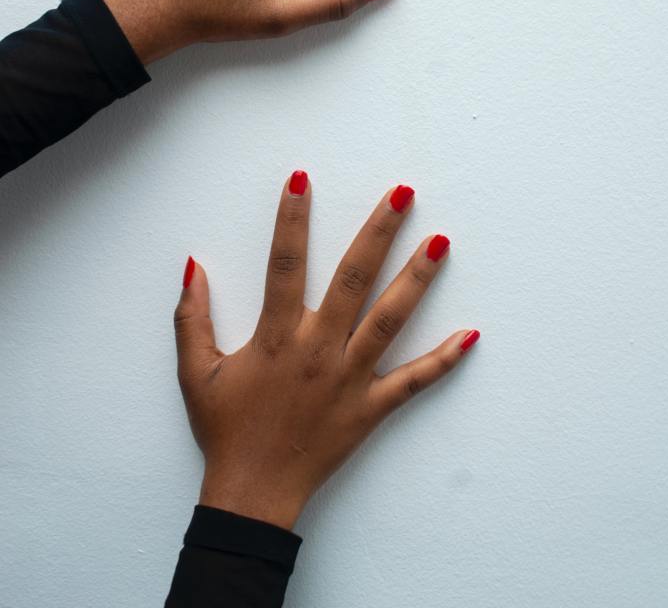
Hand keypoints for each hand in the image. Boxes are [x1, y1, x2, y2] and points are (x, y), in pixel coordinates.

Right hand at [174, 171, 479, 529]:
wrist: (252, 494)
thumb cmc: (224, 430)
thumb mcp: (195, 373)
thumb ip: (192, 318)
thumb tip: (192, 267)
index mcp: (276, 337)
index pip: (284, 264)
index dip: (291, 220)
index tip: (301, 179)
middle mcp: (319, 349)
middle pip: (353, 279)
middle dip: (378, 232)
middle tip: (402, 194)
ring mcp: (350, 378)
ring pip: (390, 320)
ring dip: (417, 279)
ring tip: (441, 242)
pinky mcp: (372, 408)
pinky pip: (413, 381)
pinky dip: (443, 359)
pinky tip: (470, 334)